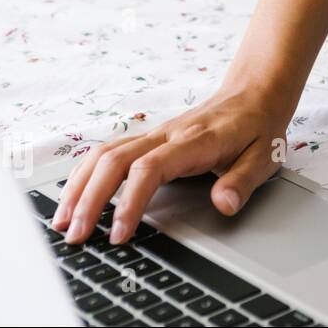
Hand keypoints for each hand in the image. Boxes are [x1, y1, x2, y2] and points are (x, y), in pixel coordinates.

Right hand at [52, 83, 293, 244]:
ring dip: (80, 186)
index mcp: (194, 141)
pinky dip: (86, 173)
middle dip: (90, 200)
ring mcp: (154, 134)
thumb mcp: (265, 156)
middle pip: (114, 162)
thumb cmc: (259, 126)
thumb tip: (223, 204)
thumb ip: (243, 182)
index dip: (130, 202)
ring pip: (104, 154)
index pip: (150, 169)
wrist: (255, 92)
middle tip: (77, 236)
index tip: (120, 233)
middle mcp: (167, 134)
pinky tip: (74, 195)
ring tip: (62, 221)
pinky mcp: (148, 137)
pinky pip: (108, 151)